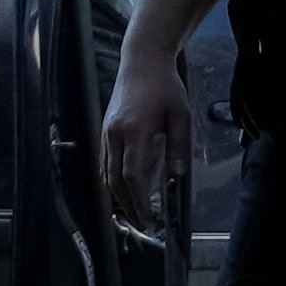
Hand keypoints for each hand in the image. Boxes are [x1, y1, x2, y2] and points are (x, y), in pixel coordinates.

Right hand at [100, 51, 192, 226]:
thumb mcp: (180, 113)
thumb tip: (177, 174)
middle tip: (141, 224)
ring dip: (118, 196)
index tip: (148, 219)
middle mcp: (115, 135)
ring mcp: (106, 133)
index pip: (133, 175)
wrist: (141, 61)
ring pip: (106, 173)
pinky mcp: (104, 131)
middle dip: (126, 205)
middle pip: (115, 180)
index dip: (138, 201)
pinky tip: (123, 189)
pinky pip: (105, 162)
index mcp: (134, 131)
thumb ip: (179, 144)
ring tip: (133, 213)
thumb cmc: (165, 85)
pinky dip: (112, 180)